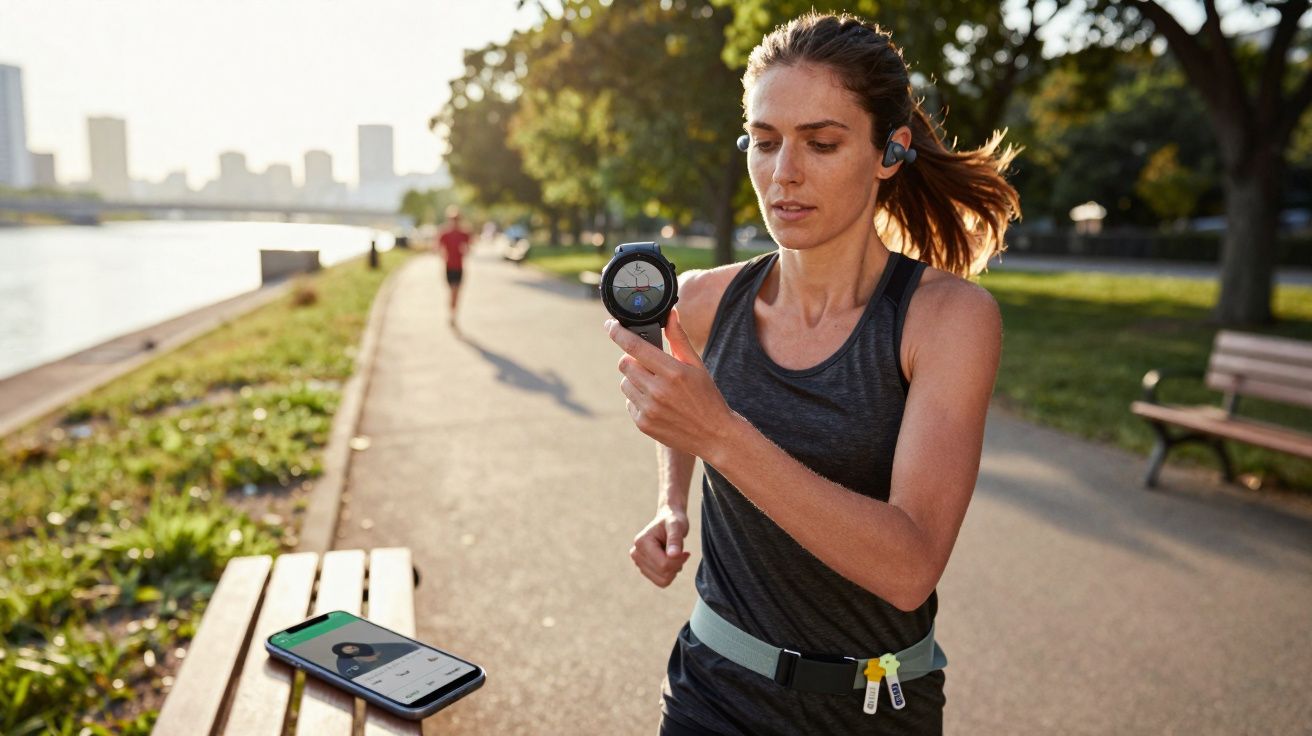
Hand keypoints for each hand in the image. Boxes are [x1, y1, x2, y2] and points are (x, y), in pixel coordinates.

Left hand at [606, 308, 734, 458]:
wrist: (713, 435)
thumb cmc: (706, 396)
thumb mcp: (697, 365)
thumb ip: (679, 339)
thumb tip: (670, 314)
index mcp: (672, 372)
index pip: (635, 347)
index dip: (618, 333)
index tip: (610, 326)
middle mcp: (658, 391)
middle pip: (625, 364)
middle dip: (632, 359)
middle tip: (647, 363)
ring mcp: (649, 409)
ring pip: (625, 383)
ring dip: (634, 379)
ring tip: (655, 384)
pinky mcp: (643, 423)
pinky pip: (629, 402)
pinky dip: (638, 398)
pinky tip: (656, 402)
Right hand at [630, 505, 691, 586]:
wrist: (668, 519)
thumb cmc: (673, 520)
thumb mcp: (677, 526)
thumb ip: (675, 539)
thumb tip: (672, 555)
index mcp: (641, 543)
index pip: (663, 565)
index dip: (678, 561)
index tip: (686, 552)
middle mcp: (636, 553)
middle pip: (663, 574)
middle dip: (676, 565)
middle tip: (681, 553)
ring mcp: (638, 562)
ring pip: (662, 580)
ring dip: (673, 570)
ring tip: (674, 555)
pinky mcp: (643, 568)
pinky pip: (661, 581)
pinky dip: (670, 573)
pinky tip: (670, 560)